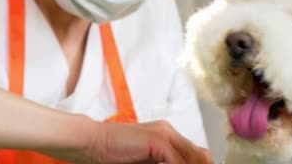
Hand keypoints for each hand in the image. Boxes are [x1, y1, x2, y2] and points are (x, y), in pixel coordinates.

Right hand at [52, 119, 211, 163]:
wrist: (92, 142)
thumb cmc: (112, 154)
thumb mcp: (143, 161)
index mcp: (166, 136)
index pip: (196, 154)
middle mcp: (169, 132)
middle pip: (200, 155)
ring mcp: (164, 134)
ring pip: (193, 158)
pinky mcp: (158, 140)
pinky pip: (178, 161)